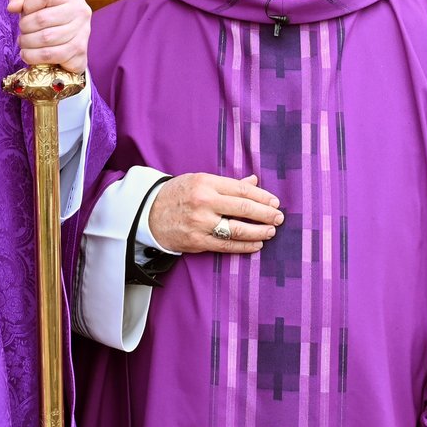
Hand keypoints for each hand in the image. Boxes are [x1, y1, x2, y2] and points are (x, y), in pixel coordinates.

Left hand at [7, 0, 90, 72]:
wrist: (70, 40)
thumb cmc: (48, 15)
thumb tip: (12, 7)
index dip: (28, 5)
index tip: (25, 12)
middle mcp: (81, 11)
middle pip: (42, 19)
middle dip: (25, 27)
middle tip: (22, 31)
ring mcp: (82, 33)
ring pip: (45, 38)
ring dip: (27, 43)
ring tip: (23, 42)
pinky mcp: (79, 52)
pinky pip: (50, 55)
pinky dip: (33, 56)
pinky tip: (28, 54)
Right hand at [148, 172, 282, 253]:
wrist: (148, 214)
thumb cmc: (176, 194)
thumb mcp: (199, 181)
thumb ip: (228, 184)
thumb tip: (254, 182)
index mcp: (205, 183)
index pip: (242, 190)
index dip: (262, 197)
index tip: (274, 202)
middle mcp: (204, 202)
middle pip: (244, 209)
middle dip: (266, 214)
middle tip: (279, 217)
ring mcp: (201, 223)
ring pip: (238, 229)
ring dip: (259, 231)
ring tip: (271, 231)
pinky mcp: (198, 241)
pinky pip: (227, 245)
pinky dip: (245, 246)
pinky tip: (257, 244)